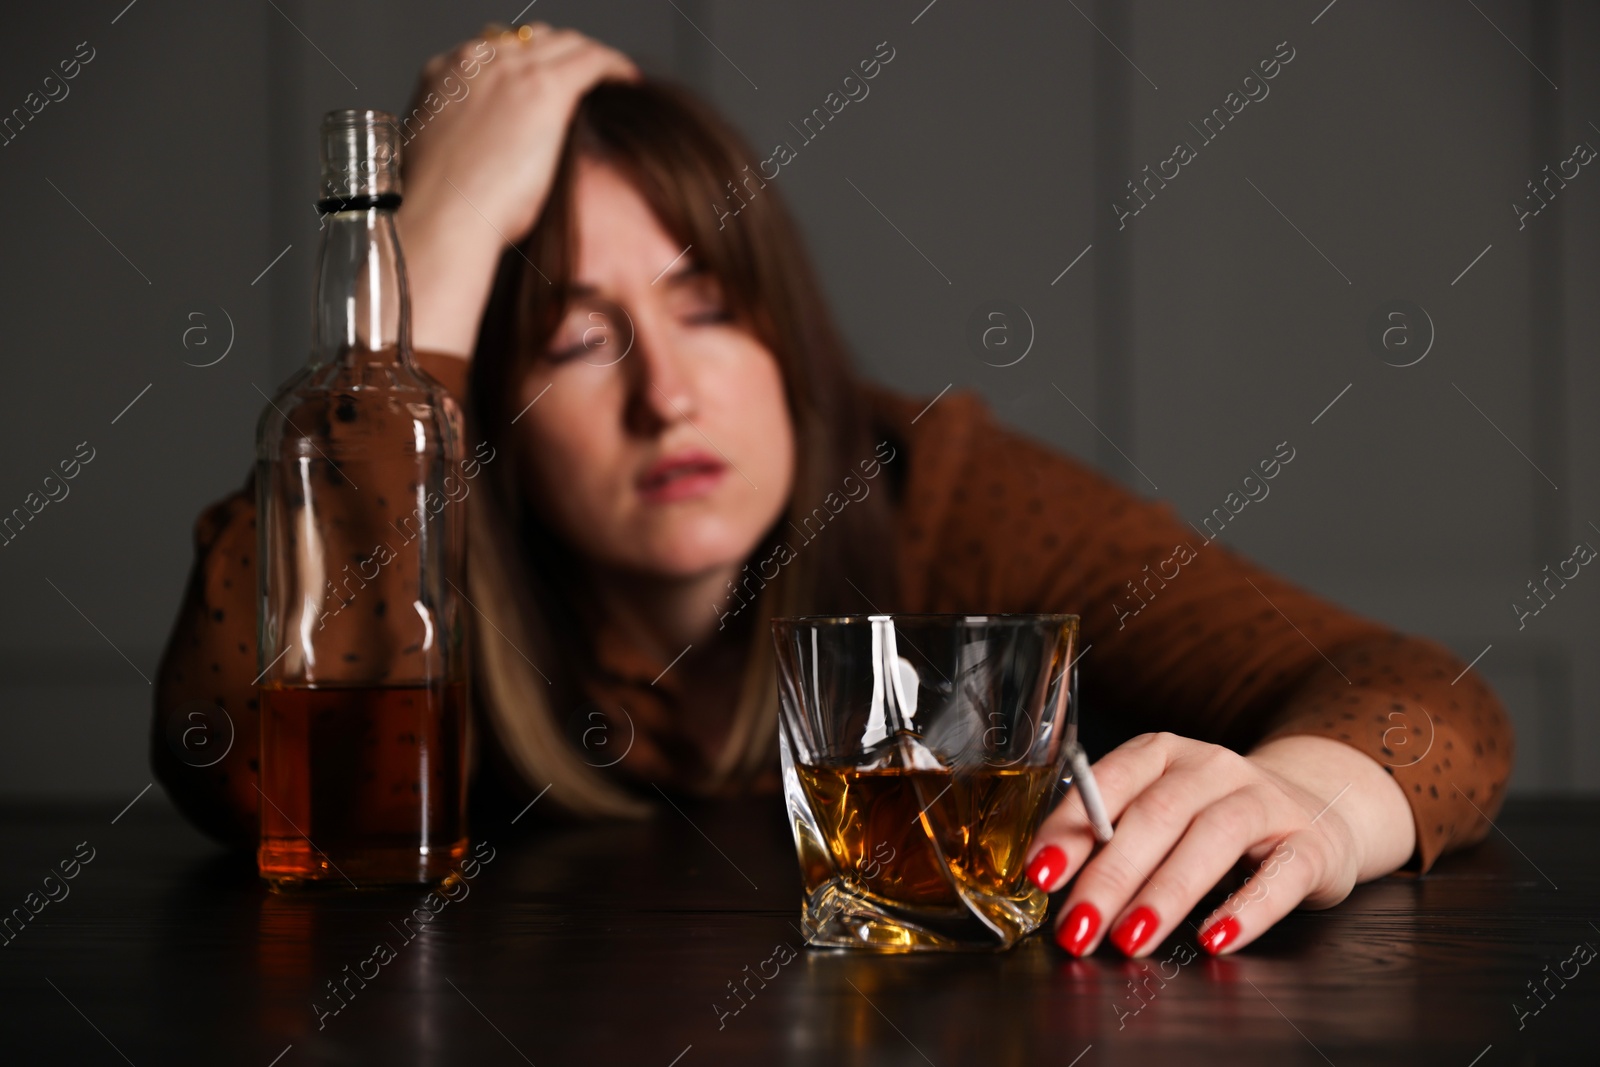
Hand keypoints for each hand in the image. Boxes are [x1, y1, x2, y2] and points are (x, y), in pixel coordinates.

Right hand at [395, 25, 639, 354]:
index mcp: (445, 77)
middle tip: (585, 80)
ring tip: (610, 79)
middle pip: (530, 40)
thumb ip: (467, 144)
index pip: (495, 53)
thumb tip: (494, 162)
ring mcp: (511, 70)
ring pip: (564, 43)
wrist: (442, 218)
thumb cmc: (441, 211)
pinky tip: (627, 81)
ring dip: (588, 57)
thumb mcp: (443, 163)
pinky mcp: (545, 87)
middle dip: (559, 54)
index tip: (544, 84)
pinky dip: (614, 66)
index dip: (527, 65)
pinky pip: (593, 59)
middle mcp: (476, 62)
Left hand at [1023, 732, 1415, 956]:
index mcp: (1160, 754)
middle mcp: (1210, 767)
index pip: (1107, 785)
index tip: (1041, 875)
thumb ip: (1112, 836)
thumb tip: (1053, 886)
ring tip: (1130, 939)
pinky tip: (1213, 940)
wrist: (1316, 807)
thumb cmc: (1212, 818)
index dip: (1072, 830)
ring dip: (1164, 895)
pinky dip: (1246, 910)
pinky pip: (1280, 876)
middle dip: (1108, 878)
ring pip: (1211, 839)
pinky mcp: (1310, 844)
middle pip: (1154, 817)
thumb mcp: (1158, 812)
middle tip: (1077, 928)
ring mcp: (1265, 801)